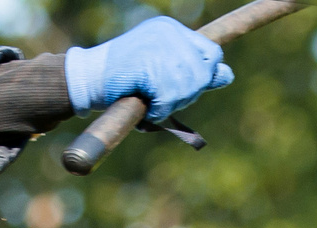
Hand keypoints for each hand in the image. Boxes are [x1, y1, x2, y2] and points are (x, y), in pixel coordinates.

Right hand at [64, 17, 232, 122]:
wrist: (88, 80)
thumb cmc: (124, 80)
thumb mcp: (163, 71)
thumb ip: (194, 72)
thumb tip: (228, 75)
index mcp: (172, 29)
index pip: (212, 53)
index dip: (205, 76)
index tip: (187, 90)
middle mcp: (168, 32)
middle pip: (202, 73)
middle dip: (187, 94)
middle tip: (163, 101)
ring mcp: (158, 46)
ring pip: (187, 87)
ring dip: (171, 104)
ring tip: (152, 104)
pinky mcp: (147, 64)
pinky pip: (168, 97)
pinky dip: (158, 110)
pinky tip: (145, 107)